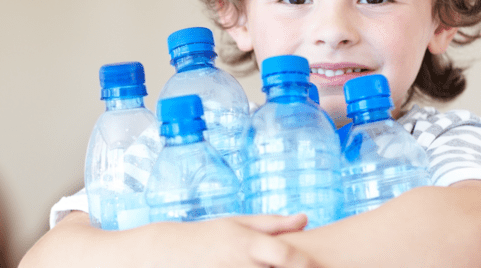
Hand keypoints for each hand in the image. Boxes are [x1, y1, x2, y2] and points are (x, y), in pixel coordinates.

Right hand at [134, 214, 311, 267]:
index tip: (315, 265)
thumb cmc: (206, 236)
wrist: (165, 253)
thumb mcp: (237, 224)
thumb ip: (273, 224)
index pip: (288, 256)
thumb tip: (305, 218)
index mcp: (248, 243)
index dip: (306, 264)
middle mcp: (241, 264)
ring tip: (259, 267)